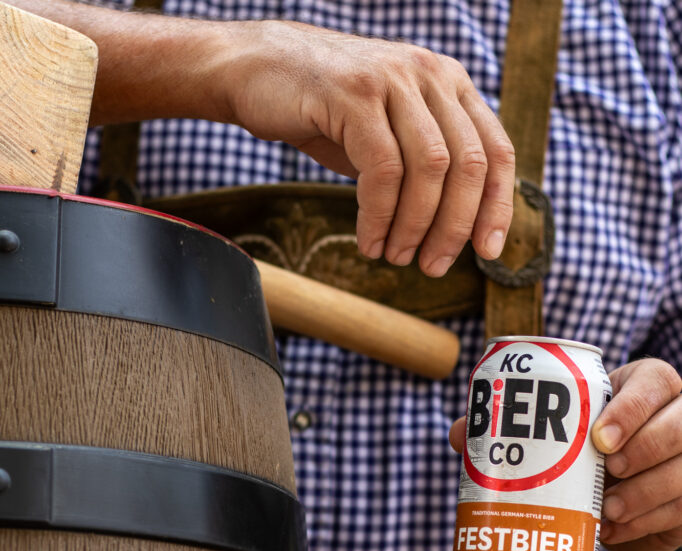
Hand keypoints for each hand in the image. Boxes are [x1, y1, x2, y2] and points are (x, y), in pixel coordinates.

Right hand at [217, 21, 514, 275]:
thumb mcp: (389, 134)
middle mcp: (429, 74)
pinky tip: (369, 242)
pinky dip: (379, 216)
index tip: (486, 252)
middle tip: (431, 266)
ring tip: (395, 256)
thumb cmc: (324, 112)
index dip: (497, 207)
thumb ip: (424, 165)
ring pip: (429, 169)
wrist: (255, 71)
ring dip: (415, 226)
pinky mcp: (355, 94)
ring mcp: (393, 79)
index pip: (496, 150)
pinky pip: (383, 171)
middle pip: (468, 165)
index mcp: (449, 82)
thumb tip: (456, 227)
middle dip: (453, 227)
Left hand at [448, 357, 681, 550]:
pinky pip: (681, 512)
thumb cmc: (582, 441)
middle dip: (643, 455)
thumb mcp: (559, 424)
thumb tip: (459, 436)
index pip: (655, 382)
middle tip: (606, 477)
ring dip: (645, 497)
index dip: (632, 410)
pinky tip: (617, 532)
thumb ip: (511, 425)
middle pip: (679, 430)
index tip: (599, 439)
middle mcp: (679, 415)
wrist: (621, 477)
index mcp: (647, 385)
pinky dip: (648, 525)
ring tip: (607, 513)